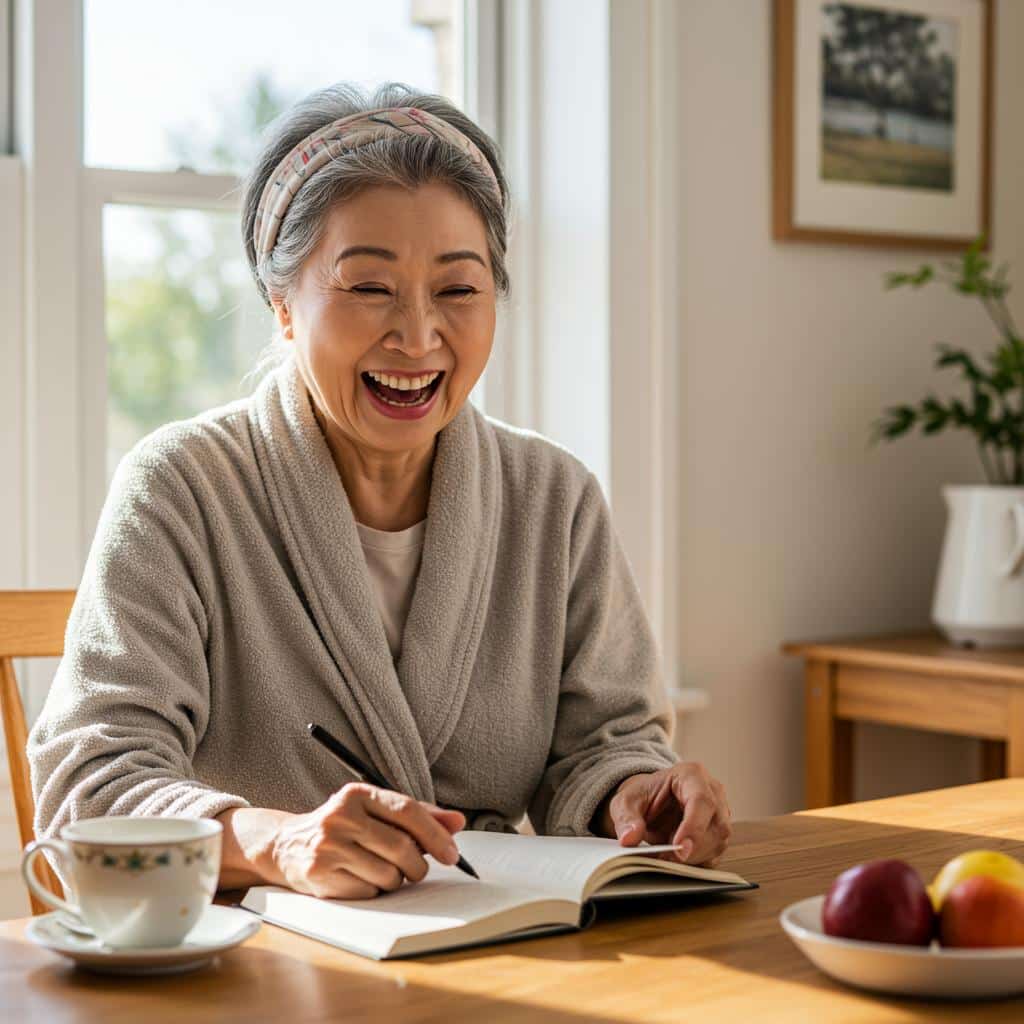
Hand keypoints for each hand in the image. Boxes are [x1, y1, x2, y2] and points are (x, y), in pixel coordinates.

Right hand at [268, 783, 464, 898]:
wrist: (285, 846)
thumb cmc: (342, 827)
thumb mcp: (375, 811)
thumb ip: (417, 815)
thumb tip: (457, 822)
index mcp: (358, 793)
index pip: (407, 811)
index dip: (435, 834)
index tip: (452, 853)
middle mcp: (341, 816)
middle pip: (401, 847)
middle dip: (418, 865)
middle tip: (416, 868)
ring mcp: (328, 846)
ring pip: (388, 875)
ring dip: (395, 880)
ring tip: (380, 870)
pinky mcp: (320, 876)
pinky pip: (369, 893)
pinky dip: (374, 891)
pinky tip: (359, 879)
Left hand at [599, 763, 731, 865]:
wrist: (650, 803)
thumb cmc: (642, 797)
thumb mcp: (625, 803)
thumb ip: (626, 818)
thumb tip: (629, 838)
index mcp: (692, 775)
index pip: (702, 801)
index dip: (693, 827)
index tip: (678, 849)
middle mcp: (713, 792)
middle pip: (716, 826)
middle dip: (692, 848)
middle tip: (664, 858)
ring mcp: (720, 814)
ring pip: (718, 843)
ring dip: (692, 857)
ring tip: (665, 855)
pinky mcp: (718, 835)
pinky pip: (715, 856)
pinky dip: (695, 863)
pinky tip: (675, 858)